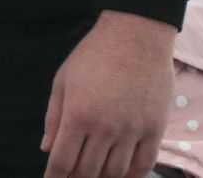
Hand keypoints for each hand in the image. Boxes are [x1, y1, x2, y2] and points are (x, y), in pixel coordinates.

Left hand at [40, 10, 174, 177]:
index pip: (63, 161)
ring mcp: (133, 130)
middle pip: (88, 171)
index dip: (54, 177)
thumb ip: (53, 117)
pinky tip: (120, 173)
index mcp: (78, 115)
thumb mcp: (62, 81)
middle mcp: (105, 128)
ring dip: (102, 177)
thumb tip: (47, 149)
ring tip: (94, 174)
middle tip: (71, 176)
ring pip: (115, 172)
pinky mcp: (155, 129)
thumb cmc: (92, 56)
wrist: (135, 37)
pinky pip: (144, 165)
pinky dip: (131, 175)